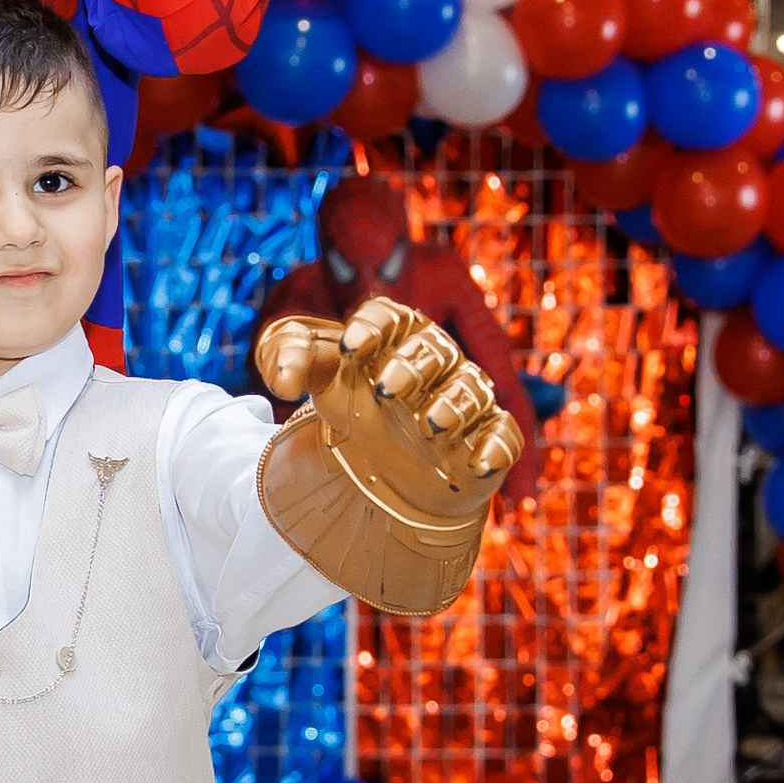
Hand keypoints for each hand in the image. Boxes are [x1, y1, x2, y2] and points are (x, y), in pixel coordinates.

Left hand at [254, 299, 523, 618]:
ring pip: (471, 390)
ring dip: (455, 405)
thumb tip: (281, 377)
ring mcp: (463, 400)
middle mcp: (435, 362)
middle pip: (434, 350)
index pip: (390, 317)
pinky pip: (502, 435)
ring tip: (431, 426)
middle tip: (385, 391)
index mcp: (395, 337)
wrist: (384, 466)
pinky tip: (478, 463)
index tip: (350, 347)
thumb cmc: (354, 405)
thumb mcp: (316, 381)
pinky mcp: (485, 438)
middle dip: (413, 366)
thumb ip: (288, 360)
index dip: (373, 327)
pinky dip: (496, 447)